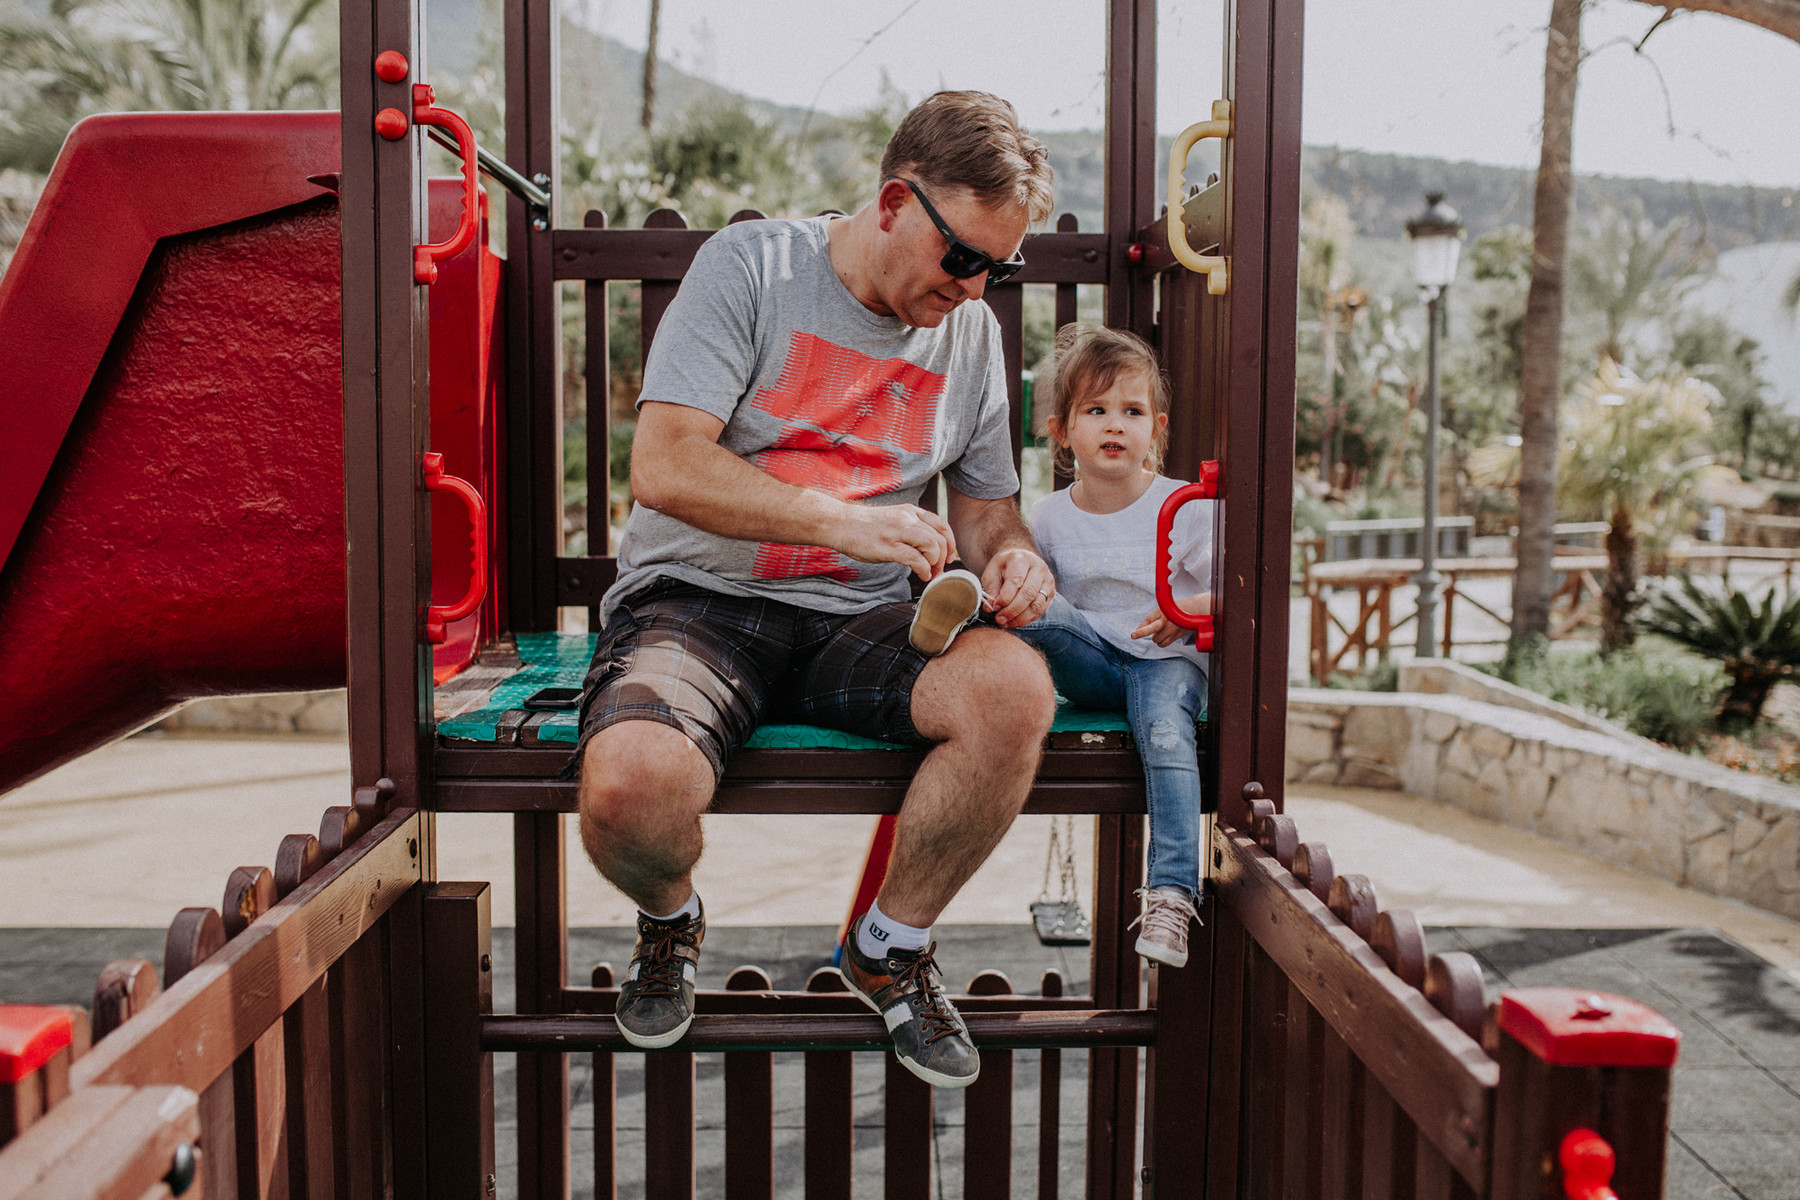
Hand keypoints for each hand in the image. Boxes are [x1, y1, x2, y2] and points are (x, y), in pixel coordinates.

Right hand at [834, 503, 956, 581]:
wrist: (841, 523)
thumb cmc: (866, 526)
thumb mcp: (894, 520)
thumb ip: (912, 529)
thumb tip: (929, 549)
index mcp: (911, 511)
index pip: (942, 525)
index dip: (950, 544)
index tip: (948, 557)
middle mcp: (907, 518)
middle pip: (940, 538)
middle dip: (943, 558)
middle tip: (938, 571)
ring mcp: (898, 531)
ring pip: (931, 545)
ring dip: (935, 563)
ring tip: (929, 573)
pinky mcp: (888, 546)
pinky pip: (915, 559)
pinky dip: (923, 570)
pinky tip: (921, 575)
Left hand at [981, 548, 1054, 628]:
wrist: (1020, 560)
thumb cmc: (1004, 567)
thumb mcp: (992, 572)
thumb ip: (991, 589)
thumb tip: (990, 607)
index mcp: (1022, 559)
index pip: (1016, 581)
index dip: (1005, 598)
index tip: (994, 607)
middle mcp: (1038, 568)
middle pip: (1028, 594)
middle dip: (1012, 610)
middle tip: (999, 619)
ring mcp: (1047, 581)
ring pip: (1036, 605)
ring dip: (1020, 618)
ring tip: (1005, 623)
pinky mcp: (1051, 592)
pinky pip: (1040, 610)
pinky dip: (1027, 619)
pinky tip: (1014, 622)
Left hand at [1130, 593, 1209, 647]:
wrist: (1192, 609)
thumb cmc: (1173, 609)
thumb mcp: (1160, 610)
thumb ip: (1148, 621)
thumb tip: (1137, 631)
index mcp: (1161, 613)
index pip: (1149, 622)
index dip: (1141, 630)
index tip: (1133, 635)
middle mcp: (1167, 622)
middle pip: (1153, 633)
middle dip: (1146, 633)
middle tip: (1139, 634)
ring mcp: (1172, 630)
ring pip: (1157, 641)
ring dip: (1156, 638)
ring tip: (1161, 631)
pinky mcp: (1177, 636)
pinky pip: (1164, 644)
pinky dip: (1162, 642)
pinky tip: (1165, 635)